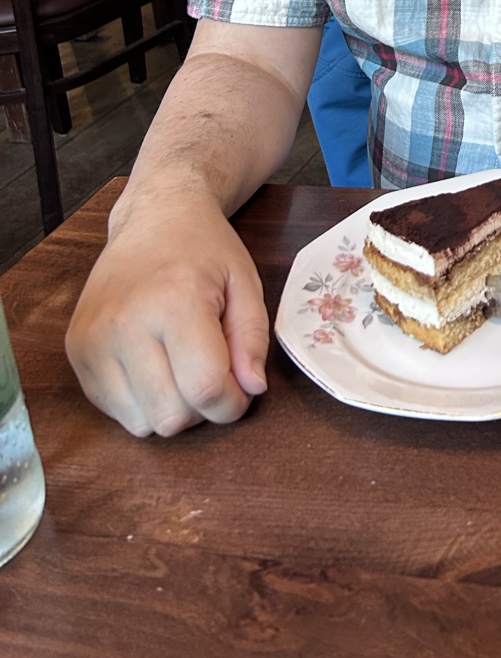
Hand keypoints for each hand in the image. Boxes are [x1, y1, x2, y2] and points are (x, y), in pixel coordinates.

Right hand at [66, 197, 268, 436]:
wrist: (152, 219)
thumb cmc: (204, 251)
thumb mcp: (246, 285)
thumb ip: (253, 341)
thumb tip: (253, 388)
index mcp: (173, 303)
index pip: (205, 389)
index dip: (233, 403)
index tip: (241, 387)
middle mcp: (124, 324)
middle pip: (172, 416)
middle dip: (203, 407)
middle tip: (211, 371)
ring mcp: (92, 340)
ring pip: (141, 423)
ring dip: (172, 408)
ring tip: (182, 368)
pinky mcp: (76, 351)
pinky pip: (114, 410)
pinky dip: (142, 402)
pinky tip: (155, 366)